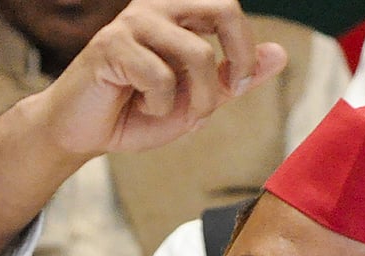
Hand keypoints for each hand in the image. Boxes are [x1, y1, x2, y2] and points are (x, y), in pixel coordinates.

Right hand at [35, 0, 287, 156]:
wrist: (85, 133)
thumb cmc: (138, 112)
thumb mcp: (198, 98)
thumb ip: (235, 77)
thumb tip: (279, 53)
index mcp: (178, 13)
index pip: (229, 9)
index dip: (246, 49)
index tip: (237, 86)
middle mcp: (156, 7)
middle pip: (223, 8)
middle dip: (237, 58)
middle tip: (225, 94)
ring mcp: (132, 22)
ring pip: (198, 54)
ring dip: (196, 99)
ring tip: (168, 110)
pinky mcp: (111, 45)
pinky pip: (161, 77)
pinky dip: (160, 106)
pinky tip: (140, 104)